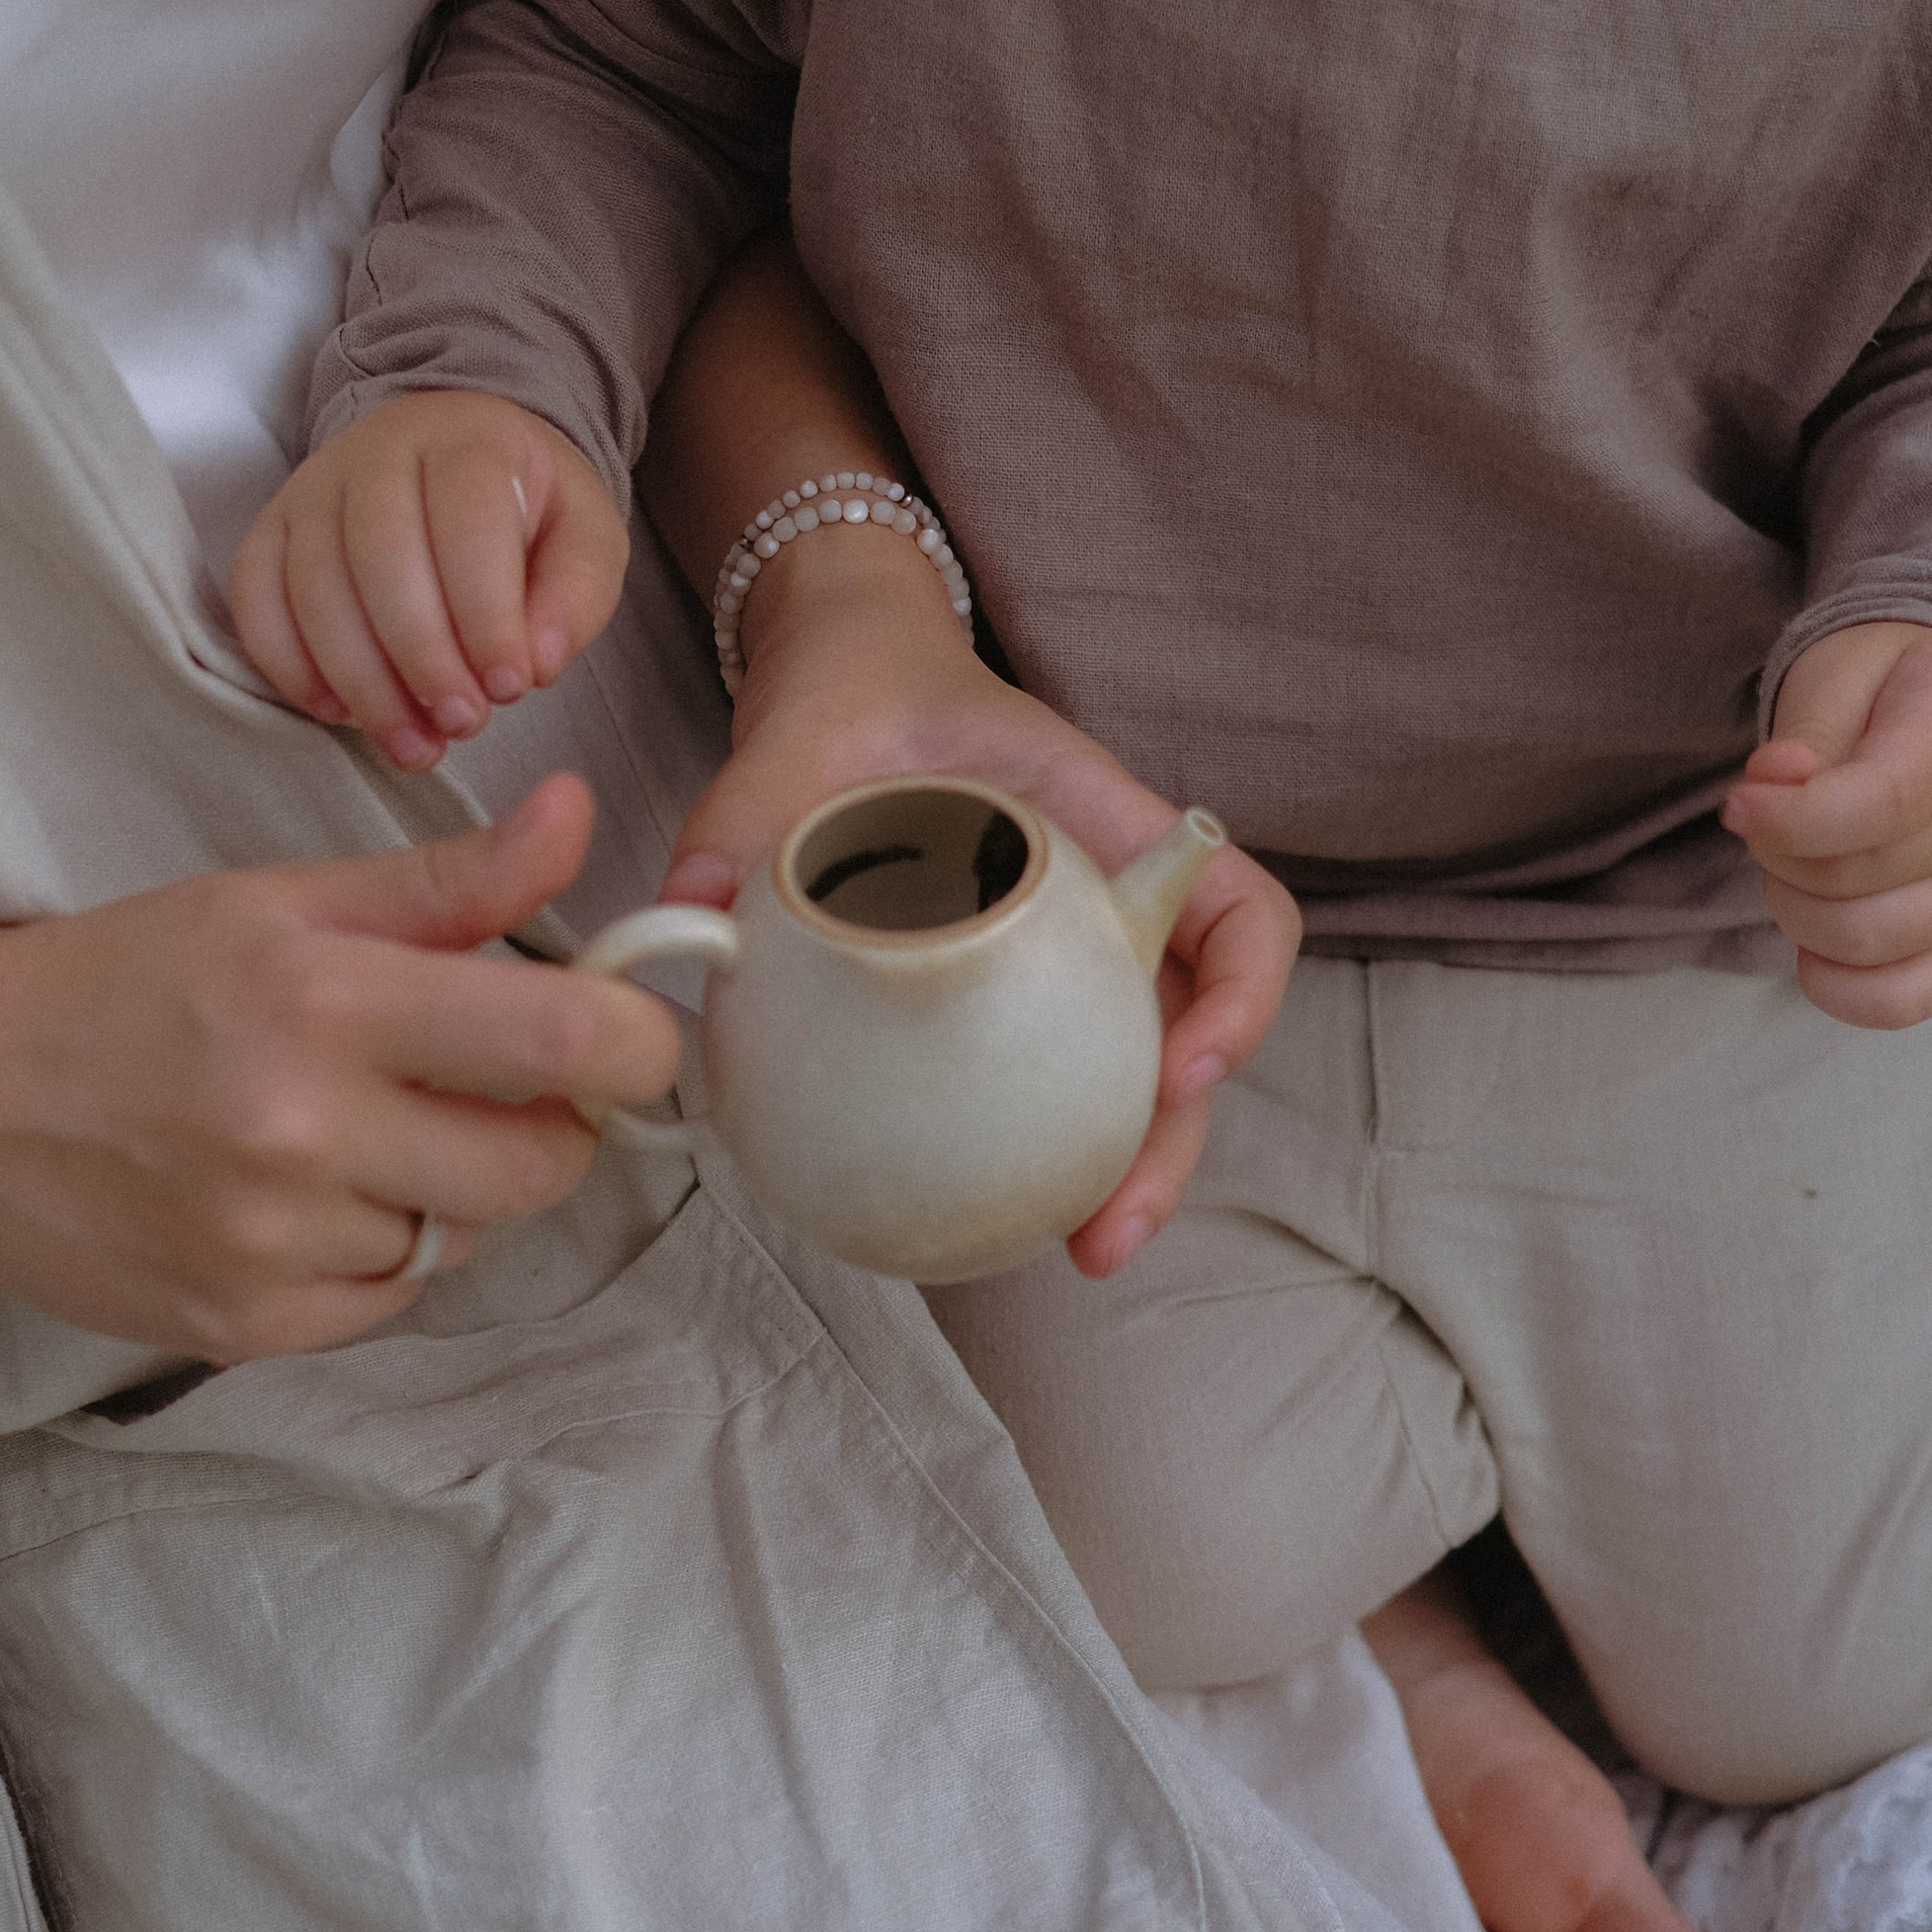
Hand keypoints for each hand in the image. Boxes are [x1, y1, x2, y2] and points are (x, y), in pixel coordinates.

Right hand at [0, 778, 677, 1359]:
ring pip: (462, 1235)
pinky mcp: (243, 1324)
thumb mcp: (279, 900)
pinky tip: (300, 1197)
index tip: (629, 1034)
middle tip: (488, 1083)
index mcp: (323, 1000)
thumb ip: (448, 882)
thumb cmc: (122, 981)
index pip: (561, 1043)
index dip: (637, 1044)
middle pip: (540, 1165)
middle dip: (547, 1124)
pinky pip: (387, 1298)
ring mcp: (271, 1243)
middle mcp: (302, 1131)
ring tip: (349, 1132)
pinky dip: (375, 1251)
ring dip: (442, 1189)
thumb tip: (583, 816)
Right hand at [228, 392, 628, 773]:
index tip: (511, 687)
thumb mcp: (585, 539)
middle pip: (381, 555)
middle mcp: (376, 451)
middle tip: (463, 724)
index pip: (467, 523)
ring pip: (315, 585)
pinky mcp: (271, 528)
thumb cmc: (525, 510)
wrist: (452, 459)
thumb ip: (575, 597)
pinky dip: (288, 664)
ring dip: (362, 680)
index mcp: (466, 441)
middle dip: (423, 656)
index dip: (485, 614)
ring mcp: (313, 487)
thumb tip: (535, 663)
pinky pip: (256, 597)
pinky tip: (338, 712)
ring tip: (413, 744)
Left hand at [662, 529, 1296, 1270]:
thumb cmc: (861, 696)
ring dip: (1121, 1174)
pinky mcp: (1010, 1000)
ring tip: (1074, 1252)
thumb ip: (746, 815)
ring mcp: (1069, 960)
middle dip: (1171, 1146)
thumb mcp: (804, 739)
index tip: (1185, 1065)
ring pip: (1133, 1081)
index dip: (1243, 994)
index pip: (1238, 910)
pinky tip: (979, 1211)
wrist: (849, 680)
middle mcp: (1111, 907)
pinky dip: (1039, 1149)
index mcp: (1105, 829)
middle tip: (1107, 1233)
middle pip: (1193, 1035)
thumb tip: (688, 915)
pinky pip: (1045, 1083)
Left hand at [1720, 618, 1931, 1028]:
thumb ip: (1804, 736)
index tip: (1738, 803)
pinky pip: (1901, 1002)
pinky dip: (1837, 985)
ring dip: (1794, 909)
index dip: (1791, 820)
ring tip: (1798, 865)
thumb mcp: (1841, 676)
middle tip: (1772, 817)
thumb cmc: (1890, 693)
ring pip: (1860, 943)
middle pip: (1851, 880)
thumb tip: (1771, 788)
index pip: (1881, 806)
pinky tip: (1813, 943)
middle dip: (1777, 853)